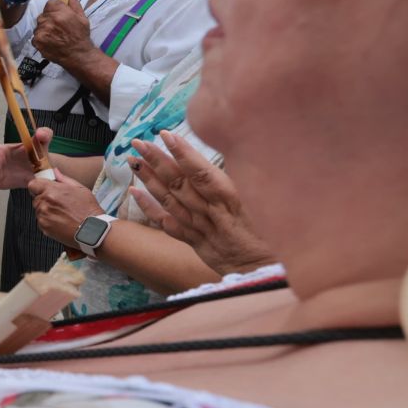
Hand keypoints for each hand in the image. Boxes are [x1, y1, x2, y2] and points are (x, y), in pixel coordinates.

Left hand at [27, 172, 101, 245]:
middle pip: (36, 198)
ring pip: (38, 210)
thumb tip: (55, 172)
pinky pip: (41, 221)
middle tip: (58, 204)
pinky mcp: (44, 227)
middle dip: (44, 199)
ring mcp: (43, 216)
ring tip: (62, 214)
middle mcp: (45, 203)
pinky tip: (60, 221)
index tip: (43, 190)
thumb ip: (64, 179)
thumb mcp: (80, 189)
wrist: (92, 229)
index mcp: (52, 191)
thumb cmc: (88, 210)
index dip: (38, 187)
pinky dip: (48, 221)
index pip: (33, 184)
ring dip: (46, 211)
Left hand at [32, 0, 94, 66]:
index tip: (59, 14)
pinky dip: (41, 39)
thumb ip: (75, 4)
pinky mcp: (37, 41)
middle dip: (49, 19)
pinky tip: (50, 42)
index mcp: (60, 12)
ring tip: (55, 36)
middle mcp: (48, 20)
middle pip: (43, 14)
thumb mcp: (82, 18)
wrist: (78, 56)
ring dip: (44, 29)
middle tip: (58, 27)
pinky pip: (35, 36)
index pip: (50, 3)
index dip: (55, 9)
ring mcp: (41, 31)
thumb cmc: (81, 36)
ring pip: (39, 25)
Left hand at [128, 132, 275, 274]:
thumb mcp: (267, 203)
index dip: (182, 153)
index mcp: (232, 200)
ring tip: (132, 161)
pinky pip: (167, 223)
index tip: (165, 135)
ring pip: (169, 200)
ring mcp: (200, 228)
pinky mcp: (195, 241)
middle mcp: (212, 213)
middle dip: (157, 160)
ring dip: (149, 179)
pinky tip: (134, 193)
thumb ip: (248, 179)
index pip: (202, 173)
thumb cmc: (275, 235)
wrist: (268, 272)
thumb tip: (239, 151)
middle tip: (138, 142)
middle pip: (179, 183)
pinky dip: (149, 208)